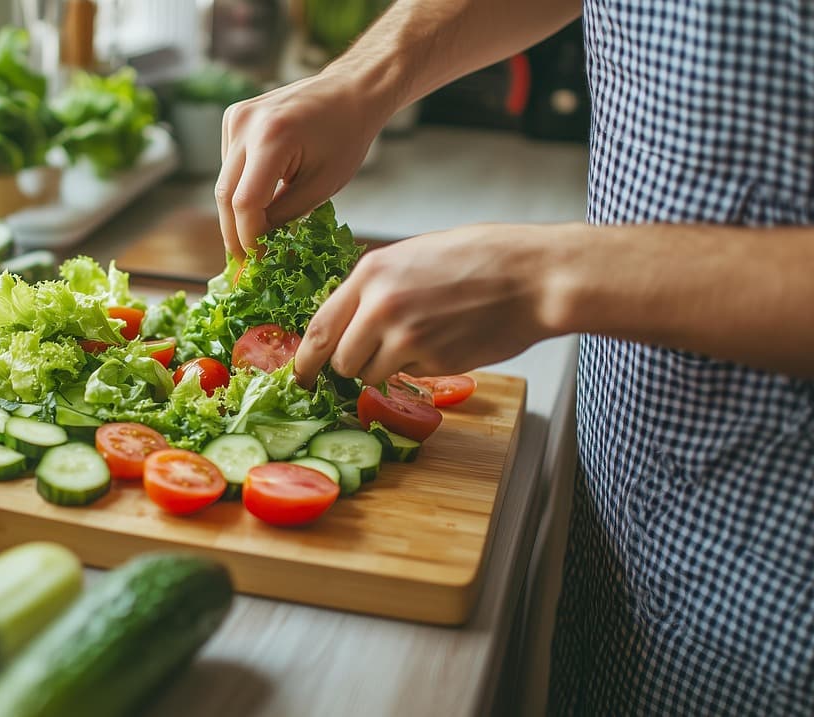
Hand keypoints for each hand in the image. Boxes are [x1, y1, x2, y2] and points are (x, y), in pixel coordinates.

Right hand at [216, 73, 385, 260]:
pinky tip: (260, 197)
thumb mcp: (323, 185)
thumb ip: (286, 216)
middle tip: (245, 263)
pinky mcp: (233, 118)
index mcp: (272, 139)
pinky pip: (228, 165)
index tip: (258, 263)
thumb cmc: (346, 136)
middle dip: (235, 233)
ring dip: (236, 213)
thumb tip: (259, 245)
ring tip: (254, 237)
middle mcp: (245, 125)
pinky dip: (239, 187)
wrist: (349, 90)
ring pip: (223, 183)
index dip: (249, 239)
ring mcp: (235, 118)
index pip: (245, 203)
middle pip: (225, 195)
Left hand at [293, 223, 565, 386]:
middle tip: (371, 356)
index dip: (304, 359)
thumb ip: (375, 286)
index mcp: (371, 274)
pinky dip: (421, 367)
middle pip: (341, 360)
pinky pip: (411, 376)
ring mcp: (408, 337)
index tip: (299, 375)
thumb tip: (346, 319)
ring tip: (421, 337)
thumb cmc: (480, 259)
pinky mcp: (435, 361)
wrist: (534, 276)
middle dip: (351, 364)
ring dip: (386, 369)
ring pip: (372, 375)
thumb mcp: (413, 255)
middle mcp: (381, 306)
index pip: (318, 328)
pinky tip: (447, 338)